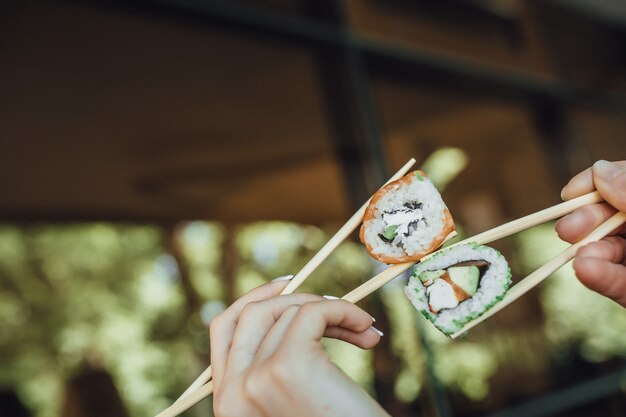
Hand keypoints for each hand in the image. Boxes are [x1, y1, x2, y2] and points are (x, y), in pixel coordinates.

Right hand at [209, 279, 387, 416]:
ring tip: (364, 331)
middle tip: (338, 306)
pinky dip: (344, 311)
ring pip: (289, 310)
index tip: (287, 284)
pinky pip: (313, 312)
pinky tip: (368, 332)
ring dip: (334, 310)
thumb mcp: (295, 398)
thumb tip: (291, 305)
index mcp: (228, 402)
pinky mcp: (287, 367)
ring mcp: (255, 380)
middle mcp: (231, 393)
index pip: (224, 329)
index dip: (254, 299)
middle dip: (296, 298)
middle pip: (251, 312)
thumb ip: (276, 364)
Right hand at [555, 160, 625, 306]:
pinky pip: (617, 285)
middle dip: (586, 221)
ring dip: (590, 254)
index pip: (621, 181)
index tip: (570, 194)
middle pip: (609, 216)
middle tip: (566, 231)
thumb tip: (600, 170)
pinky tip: (585, 271)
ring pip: (608, 252)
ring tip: (582, 260)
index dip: (596, 182)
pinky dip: (600, 278)